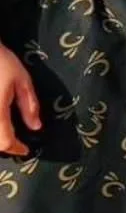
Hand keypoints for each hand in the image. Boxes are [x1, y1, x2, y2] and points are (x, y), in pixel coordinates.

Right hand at [0, 42, 40, 156]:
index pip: (5, 142)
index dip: (16, 149)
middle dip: (4, 146)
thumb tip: (36, 127)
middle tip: (16, 144)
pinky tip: (0, 123)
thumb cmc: (1, 62)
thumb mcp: (22, 81)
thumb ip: (29, 105)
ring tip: (7, 135)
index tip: (26, 150)